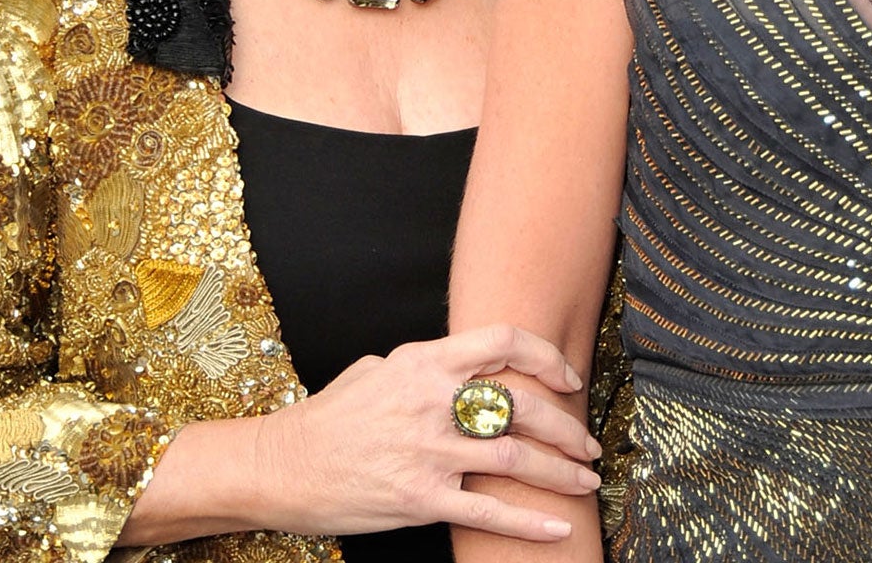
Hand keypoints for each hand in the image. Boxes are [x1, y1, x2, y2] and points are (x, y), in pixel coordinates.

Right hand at [249, 323, 600, 540]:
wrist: (282, 467)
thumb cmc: (330, 417)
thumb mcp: (375, 369)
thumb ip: (423, 366)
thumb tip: (462, 368)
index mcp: (423, 363)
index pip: (502, 343)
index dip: (545, 358)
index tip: (568, 378)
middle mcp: (431, 402)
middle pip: (523, 405)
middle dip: (567, 427)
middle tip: (588, 443)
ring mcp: (428, 452)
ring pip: (515, 458)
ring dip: (561, 472)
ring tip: (586, 481)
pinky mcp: (420, 499)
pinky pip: (488, 512)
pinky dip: (529, 522)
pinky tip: (558, 528)